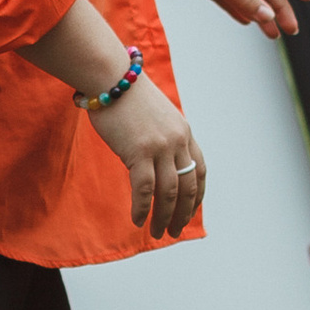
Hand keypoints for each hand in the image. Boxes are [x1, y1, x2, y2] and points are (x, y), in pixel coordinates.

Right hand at [91, 72, 207, 235]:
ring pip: (168, 193)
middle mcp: (177, 141)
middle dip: (182, 214)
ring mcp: (160, 146)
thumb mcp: (155, 116)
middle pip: (187, 187)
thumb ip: (161, 138)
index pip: (199, 170)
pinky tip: (138, 220)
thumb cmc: (126, 94)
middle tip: (173, 232)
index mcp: (184, 132)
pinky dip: (142, 208)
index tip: (189, 211)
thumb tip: (154, 163)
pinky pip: (144, 189)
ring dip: (163, 217)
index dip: (197, 196)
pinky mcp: (139, 151)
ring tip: (157, 233)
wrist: (110, 75)